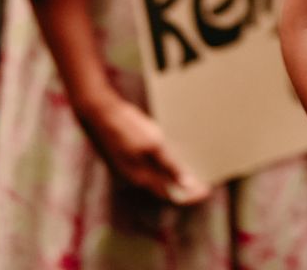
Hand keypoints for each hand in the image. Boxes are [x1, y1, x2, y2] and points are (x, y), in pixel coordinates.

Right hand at [78, 95, 209, 205]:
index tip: (207, 189)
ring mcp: (129, 168)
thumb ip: (169, 166)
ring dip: (174, 177)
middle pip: (164, 189)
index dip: (190, 194)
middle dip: (184, 187)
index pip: (171, 194)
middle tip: (203, 179)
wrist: (99, 112)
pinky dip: (164, 167)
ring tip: (192, 168)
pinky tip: (171, 155)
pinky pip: (150, 168)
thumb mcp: (152, 144)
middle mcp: (135, 177)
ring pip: (157, 178)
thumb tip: (186, 185)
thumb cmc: (126, 127)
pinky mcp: (126, 157)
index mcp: (142, 177)